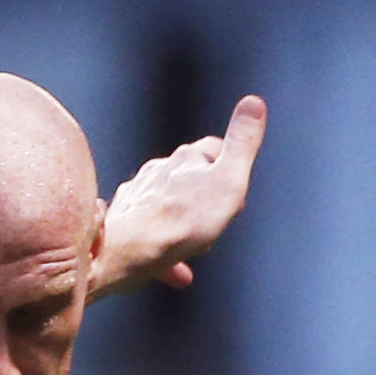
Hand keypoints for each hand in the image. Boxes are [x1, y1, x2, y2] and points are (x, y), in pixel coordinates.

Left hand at [91, 96, 266, 297]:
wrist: (126, 253)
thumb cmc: (182, 221)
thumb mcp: (228, 180)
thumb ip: (243, 143)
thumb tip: (254, 101)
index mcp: (185, 158)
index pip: (213, 149)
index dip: (228, 166)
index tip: (235, 186)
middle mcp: (156, 171)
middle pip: (189, 180)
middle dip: (204, 198)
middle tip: (216, 222)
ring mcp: (136, 198)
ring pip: (168, 208)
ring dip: (184, 225)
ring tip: (196, 245)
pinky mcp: (121, 225)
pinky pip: (148, 237)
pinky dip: (165, 252)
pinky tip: (177, 272)